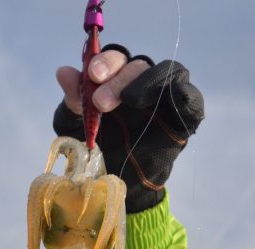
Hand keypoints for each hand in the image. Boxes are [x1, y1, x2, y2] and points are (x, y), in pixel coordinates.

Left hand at [54, 45, 203, 212]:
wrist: (120, 183)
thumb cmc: (102, 150)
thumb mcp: (80, 127)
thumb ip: (74, 101)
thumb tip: (63, 72)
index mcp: (117, 79)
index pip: (115, 58)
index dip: (105, 61)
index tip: (92, 75)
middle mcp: (142, 82)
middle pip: (137, 64)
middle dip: (118, 77)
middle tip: (100, 101)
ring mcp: (165, 97)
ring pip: (167, 72)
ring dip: (147, 81)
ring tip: (129, 100)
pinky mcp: (183, 117)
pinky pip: (191, 98)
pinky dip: (186, 95)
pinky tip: (177, 98)